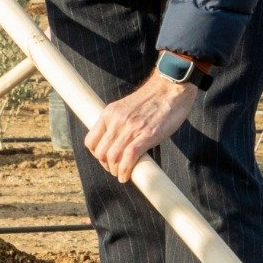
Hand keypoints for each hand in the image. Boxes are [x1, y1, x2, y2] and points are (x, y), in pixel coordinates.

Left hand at [86, 72, 200, 178]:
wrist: (172, 86)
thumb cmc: (154, 98)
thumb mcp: (128, 107)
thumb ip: (121, 121)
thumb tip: (119, 141)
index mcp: (110, 113)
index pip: (90, 141)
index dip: (96, 155)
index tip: (106, 159)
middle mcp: (117, 120)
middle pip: (100, 153)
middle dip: (107, 166)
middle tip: (116, 169)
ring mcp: (131, 128)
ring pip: (112, 158)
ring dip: (116, 171)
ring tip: (122, 174)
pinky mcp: (147, 134)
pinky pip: (128, 157)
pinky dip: (125, 171)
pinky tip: (127, 176)